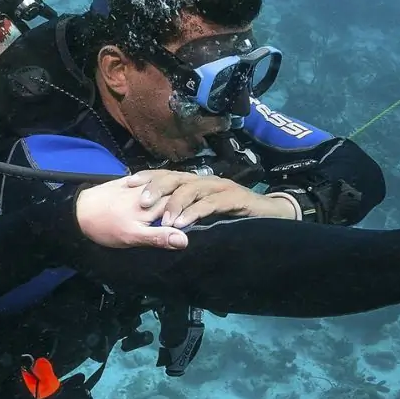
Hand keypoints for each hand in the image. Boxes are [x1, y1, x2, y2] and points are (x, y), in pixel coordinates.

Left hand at [76, 178, 189, 249]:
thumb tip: (184, 240)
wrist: (77, 211)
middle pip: (173, 188)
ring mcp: (137, 184)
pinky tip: (159, 186)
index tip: (199, 217)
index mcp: (152, 203)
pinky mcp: (126, 182)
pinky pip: (148, 177)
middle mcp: (148, 190)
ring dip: (172, 185)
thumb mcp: (132, 236)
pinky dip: (157, 181)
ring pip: (161, 180)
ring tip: (180, 193)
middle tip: (196, 201)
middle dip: (185, 193)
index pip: (180, 201)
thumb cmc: (105, 226)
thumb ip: (159, 236)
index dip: (192, 208)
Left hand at [126, 170, 300, 226]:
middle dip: (157, 187)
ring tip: (162, 220)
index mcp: (196, 182)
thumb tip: (159, 219)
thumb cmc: (235, 214)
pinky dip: (195, 213)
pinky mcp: (234, 198)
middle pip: (177, 177)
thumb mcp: (205, 213)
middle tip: (141, 201)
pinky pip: (211, 203)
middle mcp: (206, 180)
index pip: (168, 175)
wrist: (272, 214)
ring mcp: (221, 187)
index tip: (128, 183)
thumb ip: (186, 213)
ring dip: (175, 204)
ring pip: (192, 189)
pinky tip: (183, 224)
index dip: (148, 177)